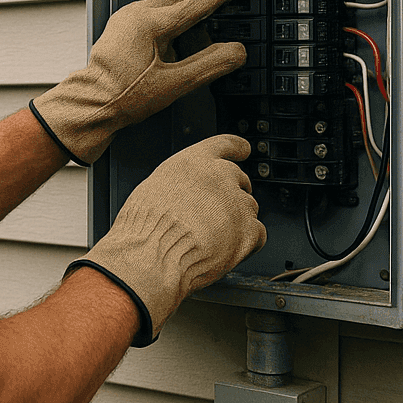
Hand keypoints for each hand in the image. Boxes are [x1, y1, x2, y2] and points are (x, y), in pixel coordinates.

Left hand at [31, 0, 247, 163]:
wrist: (92, 103)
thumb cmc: (124, 96)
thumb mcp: (175, 84)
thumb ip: (209, 66)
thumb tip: (235, 52)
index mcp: (149, 24)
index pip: (193, 4)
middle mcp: (135, 14)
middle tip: (221, 0)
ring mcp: (126, 18)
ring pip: (164, 0)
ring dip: (185, 6)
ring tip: (202, 23)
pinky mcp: (121, 26)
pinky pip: (151, 10)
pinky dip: (169, 15)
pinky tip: (176, 34)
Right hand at [69, 135, 263, 344]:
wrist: (152, 257)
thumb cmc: (145, 228)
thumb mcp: (153, 188)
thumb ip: (179, 182)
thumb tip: (185, 192)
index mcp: (195, 162)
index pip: (225, 145)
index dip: (236, 148)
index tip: (243, 149)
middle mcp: (220, 177)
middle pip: (238, 180)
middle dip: (230, 195)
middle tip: (214, 214)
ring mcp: (237, 204)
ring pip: (248, 208)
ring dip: (236, 221)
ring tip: (213, 238)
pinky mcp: (248, 232)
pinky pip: (257, 234)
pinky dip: (246, 243)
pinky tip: (228, 250)